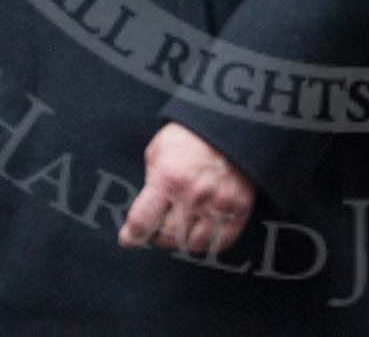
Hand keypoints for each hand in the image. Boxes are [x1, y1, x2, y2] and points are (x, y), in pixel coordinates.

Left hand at [118, 122, 254, 254]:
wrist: (231, 123)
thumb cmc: (189, 136)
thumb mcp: (158, 152)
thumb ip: (150, 185)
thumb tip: (144, 214)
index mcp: (167, 177)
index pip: (142, 223)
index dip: (131, 236)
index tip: (129, 239)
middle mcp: (193, 195)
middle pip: (167, 238)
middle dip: (159, 234)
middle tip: (160, 224)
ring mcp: (218, 204)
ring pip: (192, 245)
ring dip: (184, 239)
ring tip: (182, 225)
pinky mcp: (239, 209)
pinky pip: (219, 242)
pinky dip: (208, 241)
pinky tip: (202, 228)